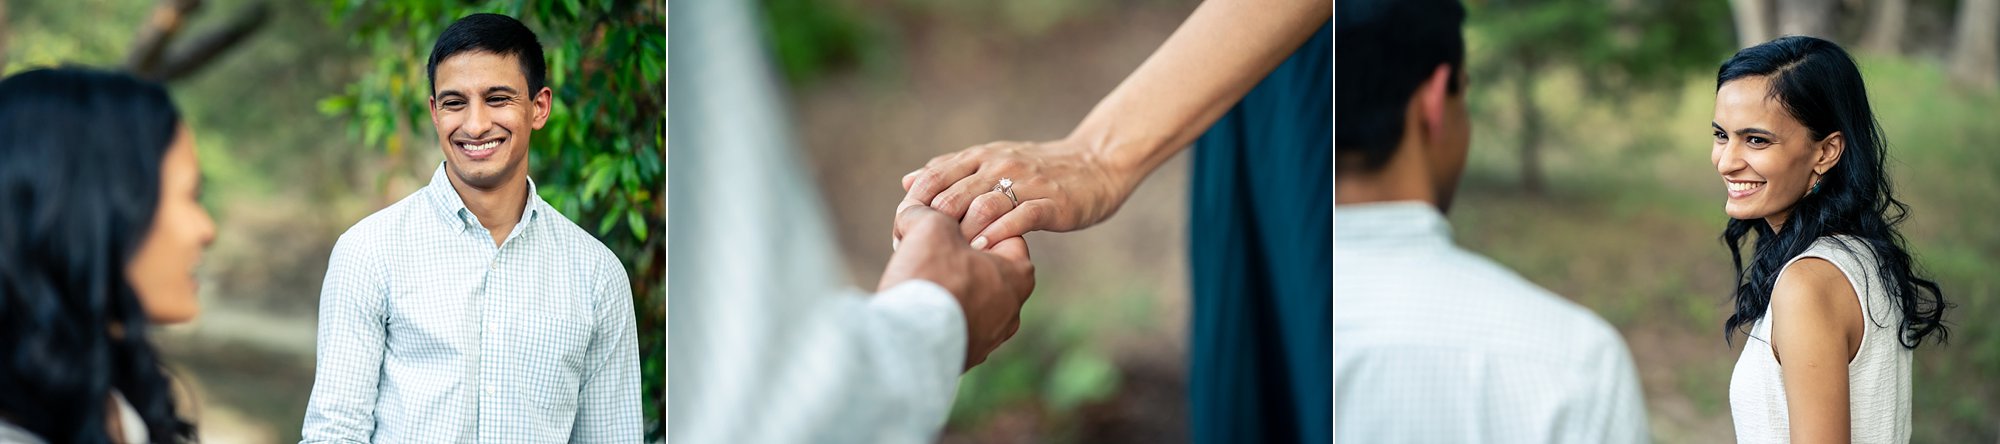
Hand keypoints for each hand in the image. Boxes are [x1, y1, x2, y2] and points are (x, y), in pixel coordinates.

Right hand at [879, 205, 1035, 370]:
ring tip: (918, 274)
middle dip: (957, 253)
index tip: (947, 218)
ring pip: (969, 298)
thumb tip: (916, 209)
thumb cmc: (930, 280)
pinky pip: (954, 323)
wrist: (908, 345)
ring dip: (947, 283)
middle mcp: (1013, 309)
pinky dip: (938, 311)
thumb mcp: (930, 228)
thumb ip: (928, 212)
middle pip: (985, 266)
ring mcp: (991, 338)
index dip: (972, 217)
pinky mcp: (966, 357)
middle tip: (928, 244)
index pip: (1002, 230)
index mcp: (1018, 275)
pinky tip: (916, 303)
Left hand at [895, 138, 1137, 249]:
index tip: (900, 233)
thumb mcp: (991, 163)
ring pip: (982, 205)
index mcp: (980, 157)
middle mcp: (999, 165)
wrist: (1096, 165)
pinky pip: (1020, 217)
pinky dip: (999, 233)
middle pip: (952, 194)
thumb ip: (950, 172)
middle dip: (930, 228)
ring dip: (960, 234)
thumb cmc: (1039, 170)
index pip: (934, 177)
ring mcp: (1026, 183)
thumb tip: (908, 182)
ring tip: (947, 259)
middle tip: (918, 256)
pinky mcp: (1051, 201)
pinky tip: (985, 250)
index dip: (913, 205)